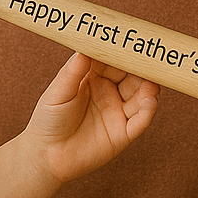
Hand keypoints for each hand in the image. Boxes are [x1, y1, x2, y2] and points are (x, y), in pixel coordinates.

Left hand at [24, 52, 158, 184]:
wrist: (45, 156)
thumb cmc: (48, 120)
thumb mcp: (57, 92)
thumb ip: (73, 71)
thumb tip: (85, 48)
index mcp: (93, 78)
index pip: (114, 60)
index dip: (123, 52)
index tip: (132, 41)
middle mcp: (109, 92)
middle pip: (132, 76)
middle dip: (142, 68)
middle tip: (151, 59)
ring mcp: (117, 112)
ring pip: (141, 96)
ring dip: (149, 87)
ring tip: (151, 82)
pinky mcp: (123, 134)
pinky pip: (141, 120)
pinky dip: (149, 109)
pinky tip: (150, 100)